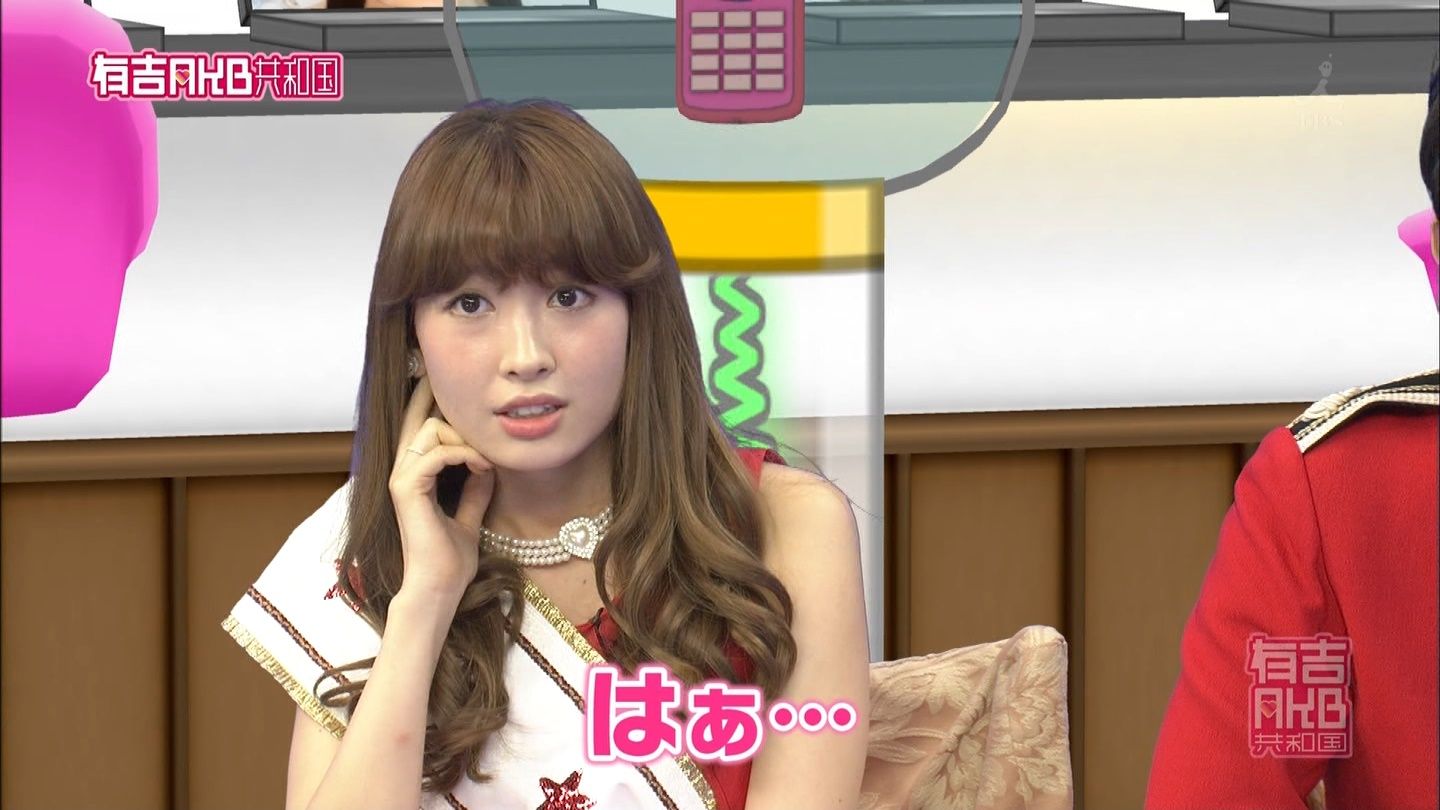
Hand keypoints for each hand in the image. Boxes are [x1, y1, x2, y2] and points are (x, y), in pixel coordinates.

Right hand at [389, 375, 493, 600]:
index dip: (429, 400)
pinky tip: (482, 467)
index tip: (449, 381)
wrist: (439, 588)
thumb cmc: (451, 560)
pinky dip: (464, 455)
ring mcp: (400, 478)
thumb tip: (487, 463)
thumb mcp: (469, 515)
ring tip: (485, 461)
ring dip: (465, 439)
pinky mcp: (405, 489)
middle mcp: (402, 472)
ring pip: (431, 430)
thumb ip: (474, 488)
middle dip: (447, 406)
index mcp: (413, 476)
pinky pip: (436, 452)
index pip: (418, 426)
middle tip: (473, 416)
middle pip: (421, 418)